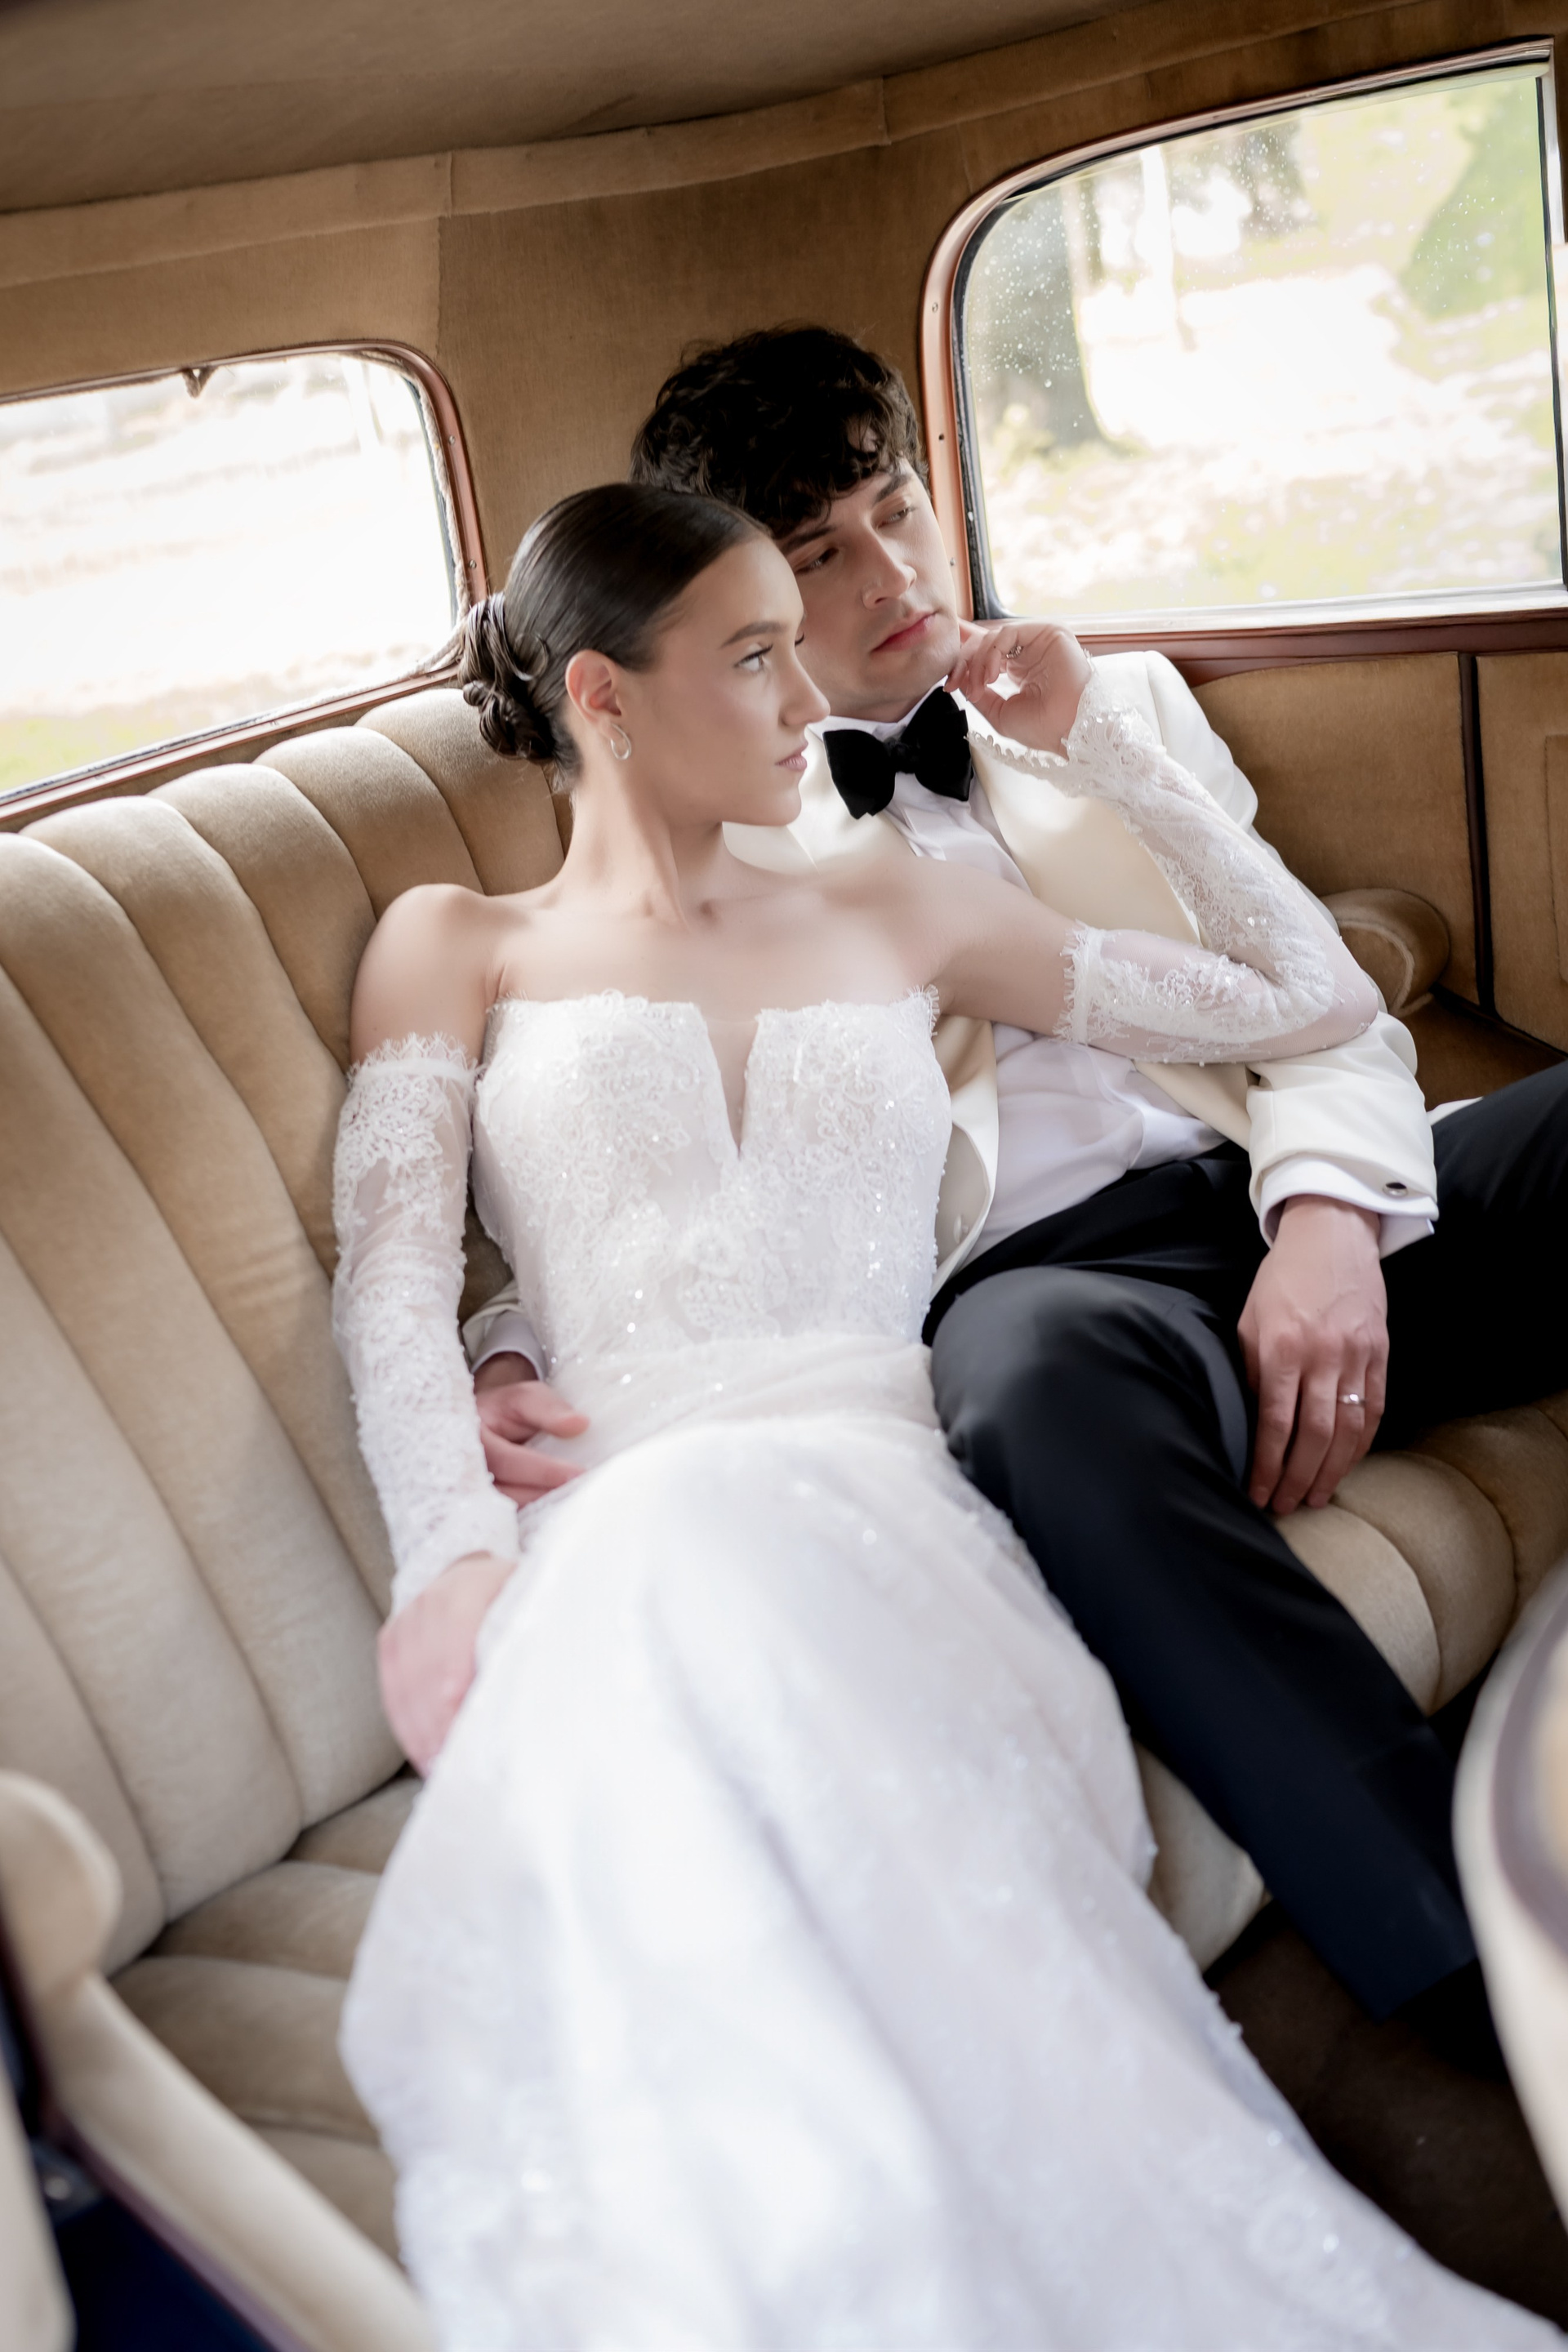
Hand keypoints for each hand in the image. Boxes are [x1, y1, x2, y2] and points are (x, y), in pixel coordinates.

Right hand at [378, 1551, 513, 1772]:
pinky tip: (424, 1754)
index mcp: (469, 1589)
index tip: (465, 1727)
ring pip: (405, 1687)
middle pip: (427, 1672)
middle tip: (458, 1764)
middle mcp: (430, 1601)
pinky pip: (392, 1690)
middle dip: (441, 1723)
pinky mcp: (390, 1639)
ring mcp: (405, 1620)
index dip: (458, 1686)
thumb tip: (538, 1689)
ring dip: (423, 1733)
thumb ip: (528, 1638)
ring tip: (442, 1770)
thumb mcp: (530, 1605)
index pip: (457, 1642)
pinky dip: (407, 1726)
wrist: (471, 1572)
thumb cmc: (514, 1597)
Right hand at [474, 1354, 588, 1503]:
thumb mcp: (523, 1399)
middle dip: (544, 1495)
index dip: (542, 1470)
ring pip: (504, 1513)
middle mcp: (463, 1472)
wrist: (484, 1430)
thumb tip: (579, 1424)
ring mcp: (468, 1496)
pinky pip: (505, 1522)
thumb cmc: (504, 1412)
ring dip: (540, 1509)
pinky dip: (531, 1518)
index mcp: (469, 1438)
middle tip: (582, 1494)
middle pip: (504, 1494)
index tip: (577, 1473)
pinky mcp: (481, 1511)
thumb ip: (547, 1408)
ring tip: (574, 1504)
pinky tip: (556, 1513)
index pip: (506, 1460)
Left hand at [948, 619, 1091, 755]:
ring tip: (978, 686)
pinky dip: (993, 652)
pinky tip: (992, 674)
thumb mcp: (999, 713)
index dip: (963, 663)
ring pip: (993, 637)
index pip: (986, 654)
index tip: (949, 684)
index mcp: (1020, 669)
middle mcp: (1029, 652)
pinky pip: (1008, 632)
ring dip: (977, 662)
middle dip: (964, 662)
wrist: (1070, 731)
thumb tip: (960, 680)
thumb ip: (979, 694)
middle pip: (984, 643)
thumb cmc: (1043, 728)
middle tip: (956, 684)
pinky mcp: (1049, 632)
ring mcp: (1039, 641)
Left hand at [1238, 1196, 1386, 1514]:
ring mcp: (1356, 1355)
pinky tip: (1344, 1466)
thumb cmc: (1282, 1280)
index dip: (1266, 1465)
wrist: (1333, 1234)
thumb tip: (1248, 1423)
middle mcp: (1322, 1355)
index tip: (1257, 1493)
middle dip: (1296, 1477)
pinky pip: (1373, 1410)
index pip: (1274, 1422)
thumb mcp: (1250, 1320)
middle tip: (1284, 1506)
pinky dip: (1360, 1445)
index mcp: (1282, 1347)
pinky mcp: (1381, 1353)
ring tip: (1313, 1497)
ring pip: (1347, 1429)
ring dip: (1330, 1471)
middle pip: (1313, 1435)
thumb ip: (1251, 1370)